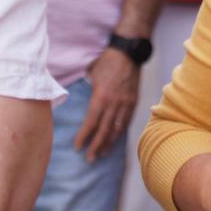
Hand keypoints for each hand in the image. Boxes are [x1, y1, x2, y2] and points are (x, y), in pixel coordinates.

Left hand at [75, 47, 139, 161]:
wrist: (129, 52)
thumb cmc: (107, 60)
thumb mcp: (91, 74)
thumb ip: (88, 91)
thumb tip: (78, 101)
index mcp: (101, 96)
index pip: (91, 122)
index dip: (84, 136)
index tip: (77, 147)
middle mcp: (114, 103)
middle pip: (104, 130)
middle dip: (96, 146)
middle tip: (89, 159)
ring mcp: (126, 104)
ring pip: (117, 129)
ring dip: (108, 143)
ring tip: (101, 154)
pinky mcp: (133, 102)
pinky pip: (126, 122)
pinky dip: (119, 133)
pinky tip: (114, 140)